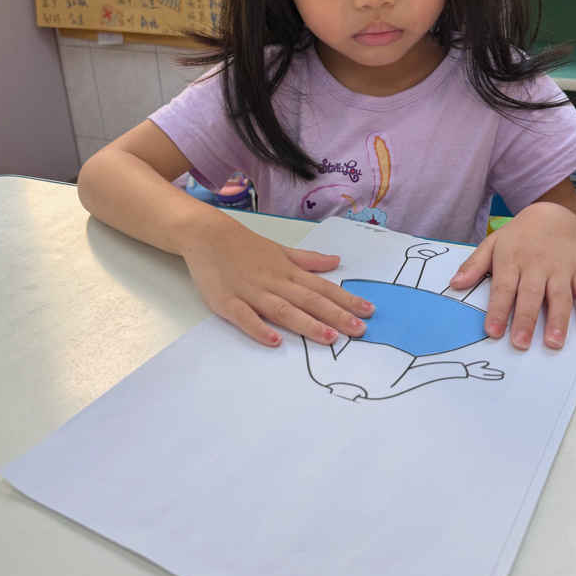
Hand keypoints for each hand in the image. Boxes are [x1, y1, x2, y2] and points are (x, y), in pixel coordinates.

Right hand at [179, 212, 374, 346]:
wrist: (206, 234)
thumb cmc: (245, 245)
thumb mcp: (280, 250)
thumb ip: (308, 260)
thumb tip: (336, 261)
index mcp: (288, 271)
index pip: (323, 288)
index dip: (346, 300)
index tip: (369, 311)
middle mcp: (274, 282)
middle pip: (309, 301)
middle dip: (336, 316)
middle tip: (360, 330)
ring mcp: (251, 292)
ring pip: (283, 310)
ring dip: (307, 324)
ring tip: (329, 338)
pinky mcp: (227, 302)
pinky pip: (245, 318)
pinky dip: (259, 329)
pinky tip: (274, 341)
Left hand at [448, 202, 575, 349]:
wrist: (553, 215)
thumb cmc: (518, 237)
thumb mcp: (492, 244)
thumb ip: (474, 265)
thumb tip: (455, 283)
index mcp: (512, 260)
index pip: (503, 288)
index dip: (498, 311)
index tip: (493, 332)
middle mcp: (537, 264)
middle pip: (531, 295)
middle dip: (526, 320)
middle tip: (521, 344)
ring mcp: (561, 267)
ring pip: (560, 295)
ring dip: (558, 320)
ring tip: (554, 342)